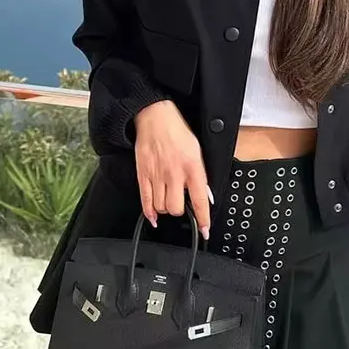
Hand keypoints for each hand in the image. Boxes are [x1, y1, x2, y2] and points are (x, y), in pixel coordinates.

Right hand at [134, 100, 211, 238]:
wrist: (155, 118)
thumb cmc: (177, 132)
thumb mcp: (197, 151)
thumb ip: (201, 175)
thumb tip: (205, 195)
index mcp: (192, 167)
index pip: (200, 200)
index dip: (203, 219)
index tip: (205, 230)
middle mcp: (174, 174)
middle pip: (175, 208)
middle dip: (180, 210)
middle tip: (181, 203)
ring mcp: (157, 176)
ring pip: (161, 207)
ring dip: (165, 208)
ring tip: (168, 199)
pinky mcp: (143, 175)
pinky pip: (145, 201)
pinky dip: (149, 212)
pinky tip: (153, 216)